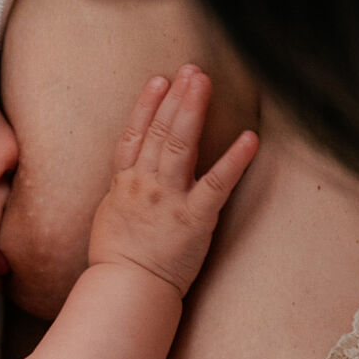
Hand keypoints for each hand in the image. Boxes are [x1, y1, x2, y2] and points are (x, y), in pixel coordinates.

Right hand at [86, 65, 256, 297]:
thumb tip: (128, 178)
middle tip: (192, 69)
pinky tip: (249, 138)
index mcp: (124, 185)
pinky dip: (234, 159)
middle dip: (176, 97)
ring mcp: (169, 199)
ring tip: (203, 82)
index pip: (133, 136)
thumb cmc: (117, 261)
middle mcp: (145, 185)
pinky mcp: (194, 218)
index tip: (159, 81)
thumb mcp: (109, 218)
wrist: (125, 289)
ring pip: (179, 145)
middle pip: (159, 131)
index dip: (146, 106)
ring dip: (192, 110)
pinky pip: (217, 184)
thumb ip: (122, 193)